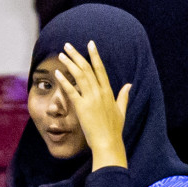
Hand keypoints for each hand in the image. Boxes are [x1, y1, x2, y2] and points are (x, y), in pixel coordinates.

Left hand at [56, 41, 130, 168]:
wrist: (108, 143)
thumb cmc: (114, 129)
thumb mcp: (121, 111)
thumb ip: (123, 96)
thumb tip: (129, 85)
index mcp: (108, 92)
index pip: (100, 69)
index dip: (95, 55)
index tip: (90, 44)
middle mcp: (100, 92)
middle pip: (87, 68)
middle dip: (77, 55)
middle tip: (67, 45)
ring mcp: (91, 99)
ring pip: (79, 76)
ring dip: (70, 63)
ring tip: (62, 54)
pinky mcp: (82, 107)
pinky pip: (71, 91)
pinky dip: (64, 80)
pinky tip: (58, 72)